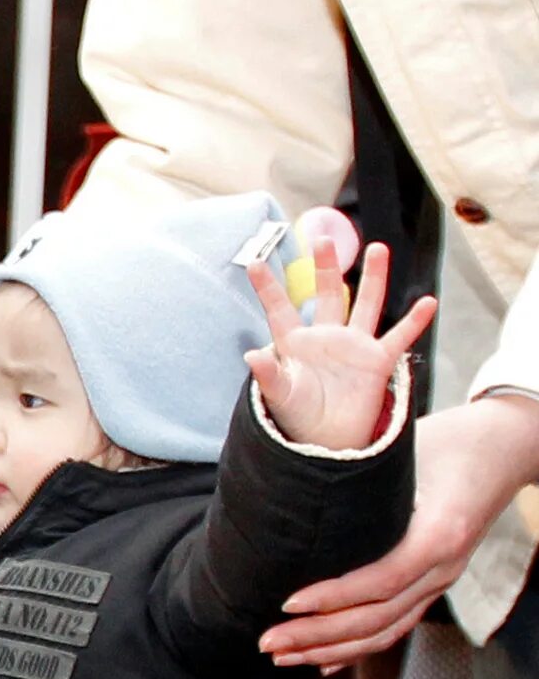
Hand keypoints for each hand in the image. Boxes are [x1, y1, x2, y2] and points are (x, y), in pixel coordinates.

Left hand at [245, 240, 435, 451]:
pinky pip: (400, 337)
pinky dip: (414, 321)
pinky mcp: (378, 361)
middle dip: (327, 267)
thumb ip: (268, 375)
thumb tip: (250, 355)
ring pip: (366, 304)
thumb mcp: (279, 395)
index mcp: (295, 344)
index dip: (267, 288)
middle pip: (328, 295)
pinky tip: (428, 302)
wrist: (326, 439)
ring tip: (378, 248)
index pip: (279, 309)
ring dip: (373, 278)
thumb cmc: (297, 415)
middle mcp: (326, 337)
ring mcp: (354, 346)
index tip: (253, 262)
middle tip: (323, 238)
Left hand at [261, 392, 538, 668]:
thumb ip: (358, 477)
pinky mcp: (433, 585)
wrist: (502, 448)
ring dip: (331, 650)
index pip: (382, 580)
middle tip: (266, 642)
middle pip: (378, 618)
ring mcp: (441, 580)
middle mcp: (444, 566)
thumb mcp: (405, 452)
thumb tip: (291, 485)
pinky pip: (396, 626)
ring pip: (386, 632)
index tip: (286, 604)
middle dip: (318, 636)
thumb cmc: (447, 442)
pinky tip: (323, 662)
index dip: (333, 598)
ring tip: (282, 656)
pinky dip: (358, 649)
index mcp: (439, 533)